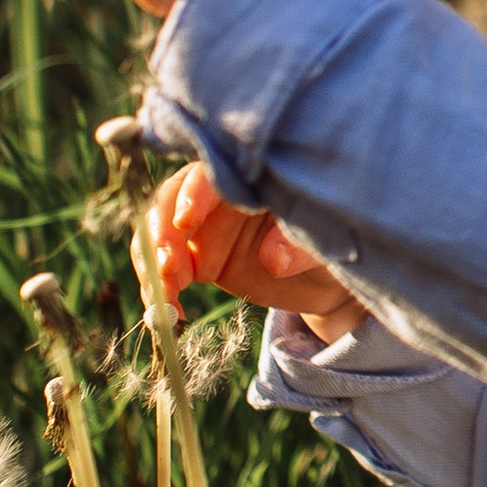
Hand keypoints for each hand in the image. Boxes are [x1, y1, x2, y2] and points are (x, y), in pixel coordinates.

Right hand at [151, 160, 365, 342]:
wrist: (328, 280)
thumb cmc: (333, 247)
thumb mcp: (326, 245)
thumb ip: (300, 247)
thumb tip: (273, 260)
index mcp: (253, 177)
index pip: (213, 173)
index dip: (194, 194)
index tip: (185, 221)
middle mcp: (221, 195)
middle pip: (172, 198)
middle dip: (163, 231)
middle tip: (168, 268)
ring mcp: (205, 226)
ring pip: (161, 232)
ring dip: (153, 263)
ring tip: (166, 297)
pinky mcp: (197, 256)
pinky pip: (164, 266)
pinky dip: (158, 288)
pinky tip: (169, 312)